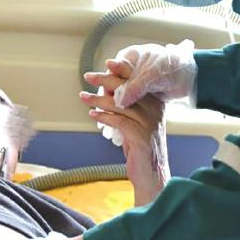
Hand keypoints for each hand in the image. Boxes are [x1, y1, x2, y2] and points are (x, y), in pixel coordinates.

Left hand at [82, 65, 168, 204]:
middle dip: (106, 80)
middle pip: (129, 88)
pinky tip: (93, 115)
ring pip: (121, 104)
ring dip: (98, 99)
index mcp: (156, 103)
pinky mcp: (141, 136)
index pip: (138, 81)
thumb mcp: (133, 124)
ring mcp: (149, 123)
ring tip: (83, 96)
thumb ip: (124, 107)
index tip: (108, 63)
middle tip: (88, 76)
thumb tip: (105, 91)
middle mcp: (155, 110)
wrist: (152, 177)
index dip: (123, 70)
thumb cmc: (140, 149)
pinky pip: (119, 120)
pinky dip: (104, 116)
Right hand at [106, 40, 196, 108]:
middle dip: (109, 98)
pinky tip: (123, 117)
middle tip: (103, 111)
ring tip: (110, 118)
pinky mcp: (144, 90)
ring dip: (116, 105)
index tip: (103, 100)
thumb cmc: (172, 67)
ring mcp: (137, 79)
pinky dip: (127, 108)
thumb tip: (119, 101)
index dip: (106, 87)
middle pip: (113, 84)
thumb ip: (134, 87)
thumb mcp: (151, 75)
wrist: (191, 74)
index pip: (111, 73)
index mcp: (130, 57)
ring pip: (121, 93)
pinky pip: (131, 100)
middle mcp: (131, 67)